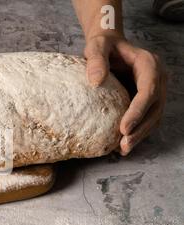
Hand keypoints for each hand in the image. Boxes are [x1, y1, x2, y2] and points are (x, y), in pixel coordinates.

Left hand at [83, 34, 166, 154]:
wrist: (109, 45)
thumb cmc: (103, 45)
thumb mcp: (97, 47)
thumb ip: (96, 60)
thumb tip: (95, 82)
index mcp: (149, 64)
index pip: (149, 91)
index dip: (138, 111)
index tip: (123, 128)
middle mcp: (157, 78)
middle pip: (155, 108)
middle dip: (140, 129)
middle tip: (123, 146)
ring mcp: (155, 90)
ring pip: (153, 117)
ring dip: (140, 135)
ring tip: (122, 150)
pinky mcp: (148, 100)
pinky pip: (146, 118)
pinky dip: (137, 132)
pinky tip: (122, 145)